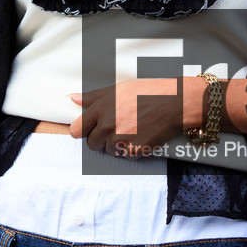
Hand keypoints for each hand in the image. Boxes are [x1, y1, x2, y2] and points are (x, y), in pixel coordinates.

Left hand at [68, 78, 198, 156]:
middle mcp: (107, 125)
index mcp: (100, 109)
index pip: (77, 129)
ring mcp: (120, 139)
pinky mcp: (134, 150)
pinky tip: (140, 137)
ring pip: (108, 151)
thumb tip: (72, 98)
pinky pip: (125, 156)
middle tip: (116, 129)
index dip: (82, 131)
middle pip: (91, 144)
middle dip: (100, 139)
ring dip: (116, 145)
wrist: (174, 103)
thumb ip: (92, 97)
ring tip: (131, 130)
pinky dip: (131, 150)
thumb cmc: (146, 92)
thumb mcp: (117, 89)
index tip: (88, 130)